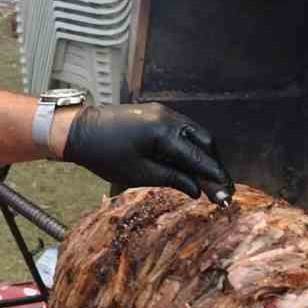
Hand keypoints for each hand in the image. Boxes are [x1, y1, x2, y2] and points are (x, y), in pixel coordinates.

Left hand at [62, 103, 232, 203]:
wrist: (79, 130)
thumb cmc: (104, 155)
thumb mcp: (139, 174)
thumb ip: (172, 179)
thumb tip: (198, 190)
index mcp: (163, 133)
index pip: (199, 157)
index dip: (215, 178)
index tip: (228, 195)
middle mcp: (168, 117)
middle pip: (205, 142)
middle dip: (214, 166)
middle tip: (221, 190)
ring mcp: (164, 112)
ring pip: (196, 134)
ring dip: (204, 156)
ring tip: (208, 180)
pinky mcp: (157, 112)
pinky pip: (183, 129)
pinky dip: (191, 146)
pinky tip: (191, 163)